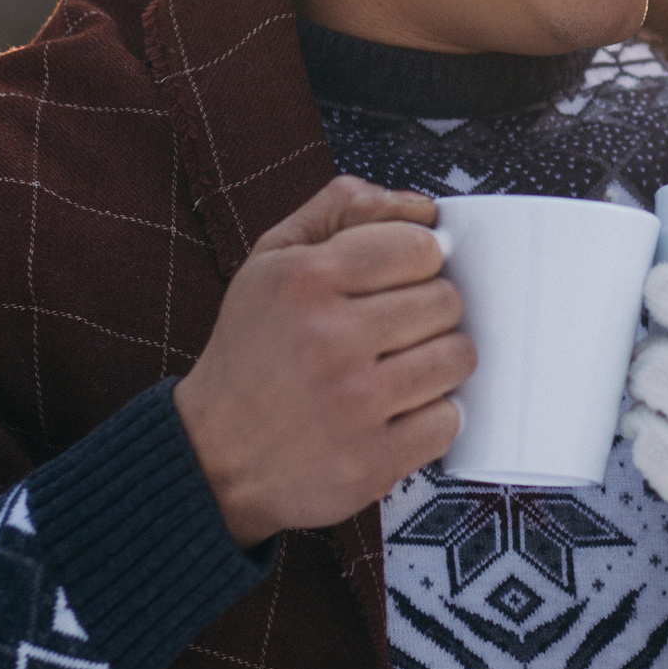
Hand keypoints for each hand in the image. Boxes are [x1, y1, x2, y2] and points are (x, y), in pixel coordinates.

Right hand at [174, 175, 472, 545]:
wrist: (211, 459)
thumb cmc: (249, 354)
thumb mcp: (271, 262)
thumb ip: (341, 211)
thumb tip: (422, 208)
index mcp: (303, 280)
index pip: (419, 247)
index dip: (418, 261)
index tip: (402, 279)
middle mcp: (328, 338)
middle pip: (445, 301)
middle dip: (430, 311)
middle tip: (397, 329)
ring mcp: (353, 403)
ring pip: (456, 357)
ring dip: (438, 362)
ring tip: (401, 368)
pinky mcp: (372, 460)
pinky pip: (448, 420)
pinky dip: (431, 416)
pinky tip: (397, 411)